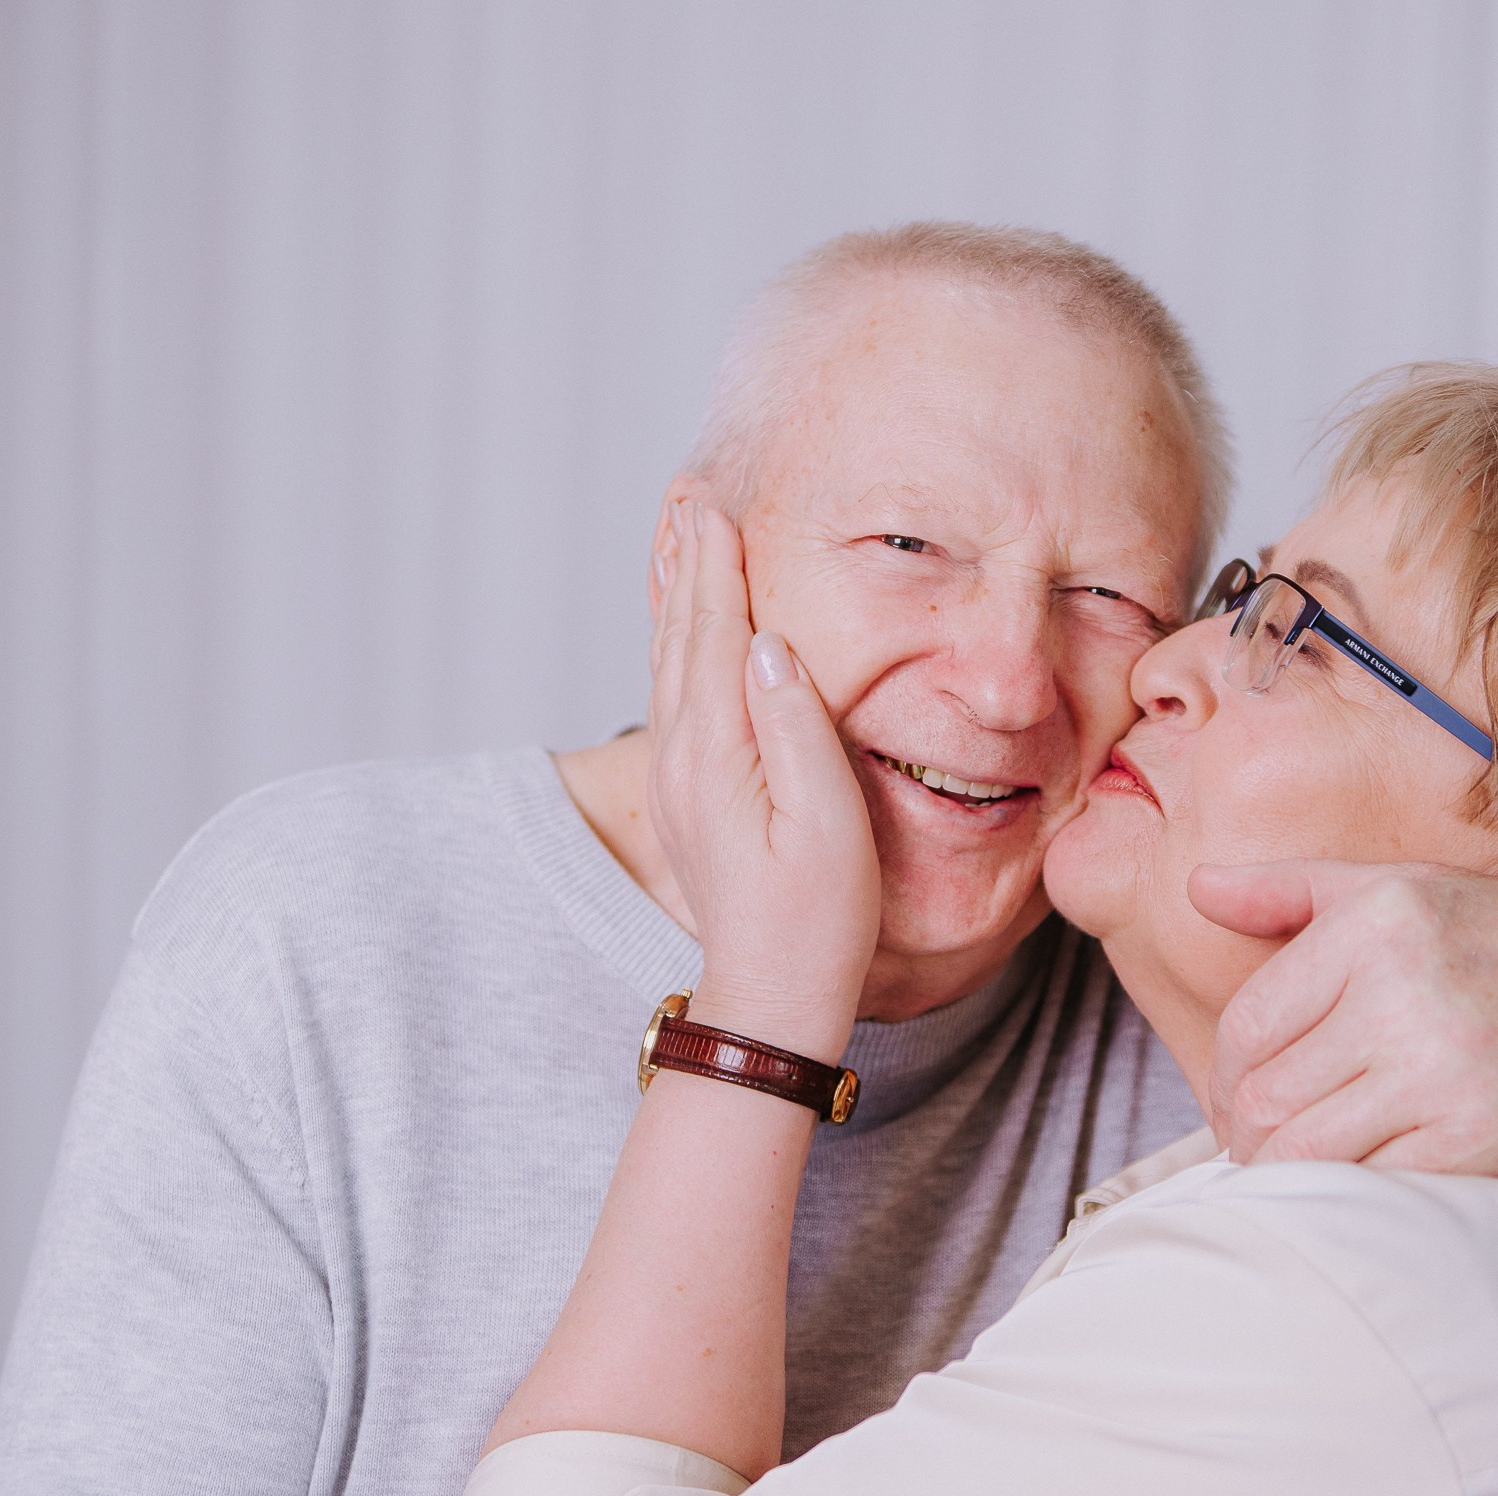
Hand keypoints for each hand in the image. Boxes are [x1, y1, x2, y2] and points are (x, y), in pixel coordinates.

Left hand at [647, 499, 879, 1062]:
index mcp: (718, 755)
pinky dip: (676, 645)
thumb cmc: (818, 920)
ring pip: (670, 665)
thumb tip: (771, 643)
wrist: (771, 996)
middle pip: (682, 638)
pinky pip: (673, 696)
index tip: (715, 504)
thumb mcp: (827, 823)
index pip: (716, 635)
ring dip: (677, 598)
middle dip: (688, 565)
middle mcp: (684, 759)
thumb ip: (797, 727)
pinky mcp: (690, 797)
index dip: (717, 567)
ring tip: (680, 541)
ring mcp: (679, 780)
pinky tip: (684, 630)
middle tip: (690, 497)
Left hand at [1190, 860, 1497, 1174]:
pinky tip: (1353, 1178)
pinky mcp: (1485, 1140)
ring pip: (1307, 1153)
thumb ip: (1286, 891)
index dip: (1223, 1075)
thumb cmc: (1494, 939)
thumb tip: (1195, 889)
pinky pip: (1374, 1187)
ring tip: (1291, 1165)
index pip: (1248, 1025)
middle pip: (1265, 1098)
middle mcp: (1405, 993)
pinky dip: (1348, 1193)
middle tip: (1253, 1143)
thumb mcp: (1394, 888)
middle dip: (1242, 1133)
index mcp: (1375, 925)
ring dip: (1282, 1172)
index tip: (1233, 1098)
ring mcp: (1446, 1071)